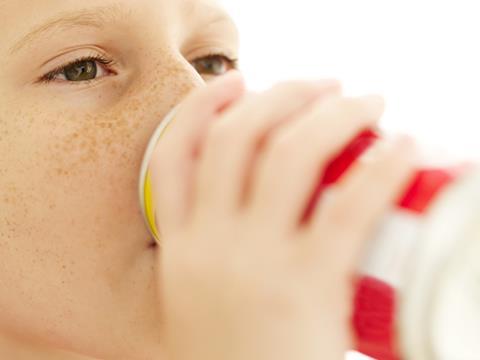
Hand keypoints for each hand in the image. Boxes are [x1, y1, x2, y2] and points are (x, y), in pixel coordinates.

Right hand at [149, 71, 414, 359]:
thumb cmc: (233, 355)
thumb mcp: (202, 297)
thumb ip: (217, 248)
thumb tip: (258, 197)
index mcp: (179, 246)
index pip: (172, 155)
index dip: (201, 107)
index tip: (236, 81)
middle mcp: (209, 244)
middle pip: (236, 139)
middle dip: (280, 95)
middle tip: (321, 84)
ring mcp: (255, 263)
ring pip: (288, 156)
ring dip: (331, 114)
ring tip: (364, 101)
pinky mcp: (305, 287)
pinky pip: (346, 208)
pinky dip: (380, 169)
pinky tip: (401, 147)